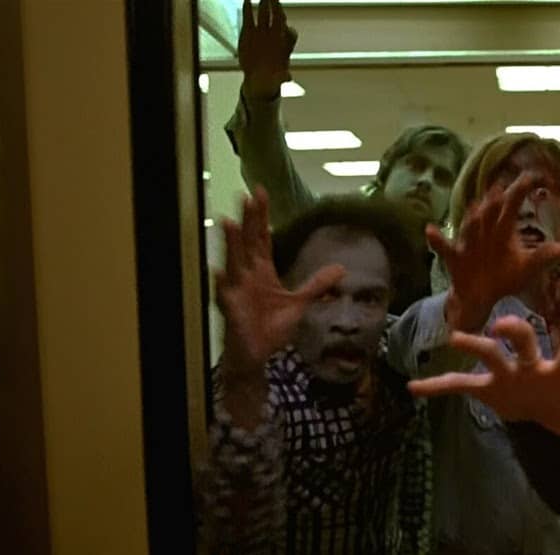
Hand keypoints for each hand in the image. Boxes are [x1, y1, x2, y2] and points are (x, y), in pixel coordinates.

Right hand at [215, 186, 343, 381]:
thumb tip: (341, 269)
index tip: (259, 194)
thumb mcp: (300, 303)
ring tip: (229, 222)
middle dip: (248, 220)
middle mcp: (247, 275)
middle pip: (247, 242)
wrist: (258, 354)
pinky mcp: (230, 306)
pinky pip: (224, 293)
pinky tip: (218, 270)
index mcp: (262, 271)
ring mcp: (236, 288)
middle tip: (248, 196)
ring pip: (233, 261)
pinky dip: (222, 282)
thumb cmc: (272, 328)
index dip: (261, 217)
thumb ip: (317, 285)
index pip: (261, 237)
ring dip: (231, 243)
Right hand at [238, 0, 297, 98]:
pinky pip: (249, 18)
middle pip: (279, 17)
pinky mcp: (249, 31)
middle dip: (277, 7)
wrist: (259, 78)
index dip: (288, 29)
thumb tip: (288, 78)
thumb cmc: (272, 78)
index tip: (285, 26)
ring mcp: (262, 32)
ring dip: (264, 4)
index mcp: (285, 45)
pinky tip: (247, 1)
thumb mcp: (278, 80)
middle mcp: (275, 35)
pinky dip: (248, 9)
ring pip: (265, 14)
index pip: (290, 33)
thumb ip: (282, 77)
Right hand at [408, 316, 559, 487]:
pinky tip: (414, 387)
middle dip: (514, 331)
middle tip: (503, 326)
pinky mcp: (485, 386)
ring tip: (456, 341)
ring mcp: (505, 372)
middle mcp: (530, 364)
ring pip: (488, 352)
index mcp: (559, 372)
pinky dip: (438, 386)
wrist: (541, 405)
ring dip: (474, 345)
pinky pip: (458, 385)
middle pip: (523, 339)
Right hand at [427, 174, 559, 332]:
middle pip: (490, 214)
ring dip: (472, 219)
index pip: (512, 205)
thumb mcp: (525, 269)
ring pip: (470, 228)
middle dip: (493, 201)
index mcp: (503, 230)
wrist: (480, 298)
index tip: (532, 176)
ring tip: (475, 208)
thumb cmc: (503, 278)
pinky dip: (437, 240)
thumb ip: (541, 258)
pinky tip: (429, 230)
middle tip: (499, 186)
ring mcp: (468, 243)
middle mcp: (485, 232)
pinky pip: (444, 248)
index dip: (520, 191)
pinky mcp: (455, 258)